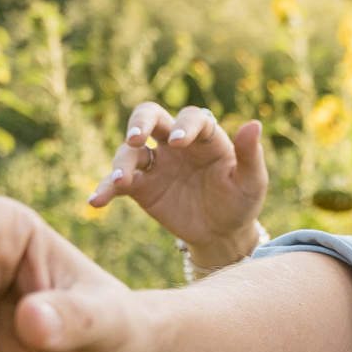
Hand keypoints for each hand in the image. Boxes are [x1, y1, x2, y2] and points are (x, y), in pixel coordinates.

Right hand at [88, 102, 268, 268]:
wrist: (222, 234)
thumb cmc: (241, 202)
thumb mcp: (251, 182)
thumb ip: (250, 155)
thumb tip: (254, 123)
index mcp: (205, 136)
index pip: (191, 118)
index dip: (185, 125)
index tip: (181, 142)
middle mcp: (176, 143)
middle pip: (150, 117)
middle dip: (140, 122)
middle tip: (136, 138)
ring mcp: (155, 164)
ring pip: (129, 151)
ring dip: (121, 162)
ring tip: (121, 180)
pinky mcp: (140, 187)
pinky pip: (117, 182)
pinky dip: (105, 188)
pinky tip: (96, 200)